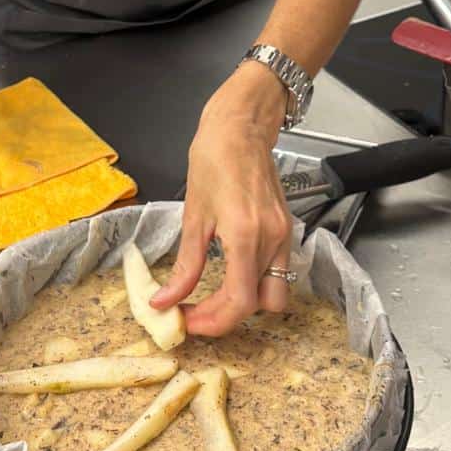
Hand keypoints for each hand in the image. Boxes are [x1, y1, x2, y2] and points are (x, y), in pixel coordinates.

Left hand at [151, 64, 292, 336]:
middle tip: (195, 312)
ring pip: (275, 293)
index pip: (239, 302)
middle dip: (228, 317)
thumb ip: (185, 265)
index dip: (212, 322)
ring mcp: (284, 236)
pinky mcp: (286, 230)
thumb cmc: (214, 159)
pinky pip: (277, 272)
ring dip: (245, 303)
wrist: (242, 127)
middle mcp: (272, 240)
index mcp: (246, 236)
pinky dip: (254, 283)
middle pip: (262, 306)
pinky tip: (228, 275)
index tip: (186, 321)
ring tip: (211, 297)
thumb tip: (165, 300)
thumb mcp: (193, 215)